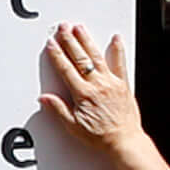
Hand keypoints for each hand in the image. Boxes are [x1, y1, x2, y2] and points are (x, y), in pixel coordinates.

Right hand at [41, 23, 144, 152]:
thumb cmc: (101, 137)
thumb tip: (45, 98)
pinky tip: (115, 39)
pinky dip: (118, 50)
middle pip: (80, 58)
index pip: (66, 70)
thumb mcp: (74, 127)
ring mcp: (111, 83)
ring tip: (80, 28)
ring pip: (97, 57)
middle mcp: (98, 85)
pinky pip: (120, 64)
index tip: (51, 44)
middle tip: (63, 28)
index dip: (57, 55)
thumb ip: (59, 110)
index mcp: (84, 94)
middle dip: (70, 41)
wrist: (124, 141)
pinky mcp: (123, 85)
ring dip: (87, 41)